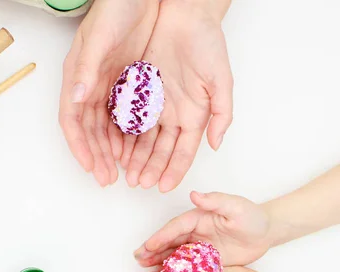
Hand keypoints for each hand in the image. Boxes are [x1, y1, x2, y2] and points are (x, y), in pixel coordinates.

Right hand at [59, 0, 158, 186]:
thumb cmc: (117, 8)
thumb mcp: (100, 37)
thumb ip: (88, 68)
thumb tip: (76, 98)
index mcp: (79, 76)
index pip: (73, 119)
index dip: (80, 145)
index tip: (91, 167)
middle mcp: (92, 86)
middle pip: (91, 130)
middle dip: (98, 156)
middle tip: (108, 178)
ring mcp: (111, 88)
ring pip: (108, 128)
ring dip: (113, 151)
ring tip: (123, 172)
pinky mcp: (130, 87)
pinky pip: (126, 119)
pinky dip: (129, 137)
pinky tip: (136, 152)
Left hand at [123, 0, 232, 191]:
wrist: (184, 12)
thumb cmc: (208, 43)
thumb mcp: (222, 80)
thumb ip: (222, 114)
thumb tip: (216, 144)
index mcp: (194, 117)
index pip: (183, 152)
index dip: (174, 170)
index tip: (163, 187)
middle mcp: (174, 115)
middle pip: (161, 151)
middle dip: (151, 169)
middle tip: (139, 184)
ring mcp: (156, 105)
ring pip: (144, 139)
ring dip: (136, 158)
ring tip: (127, 173)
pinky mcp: (139, 91)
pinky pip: (129, 119)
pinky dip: (124, 136)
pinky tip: (117, 149)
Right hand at [135, 191, 271, 266]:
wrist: (266, 232)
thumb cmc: (253, 217)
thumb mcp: (236, 206)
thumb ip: (216, 200)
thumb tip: (194, 194)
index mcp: (198, 217)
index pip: (176, 227)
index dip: (161, 236)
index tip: (148, 246)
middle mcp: (195, 231)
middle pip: (169, 241)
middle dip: (153, 250)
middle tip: (137, 259)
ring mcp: (199, 246)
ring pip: (174, 254)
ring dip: (159, 262)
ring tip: (144, 271)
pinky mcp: (205, 259)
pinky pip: (186, 267)